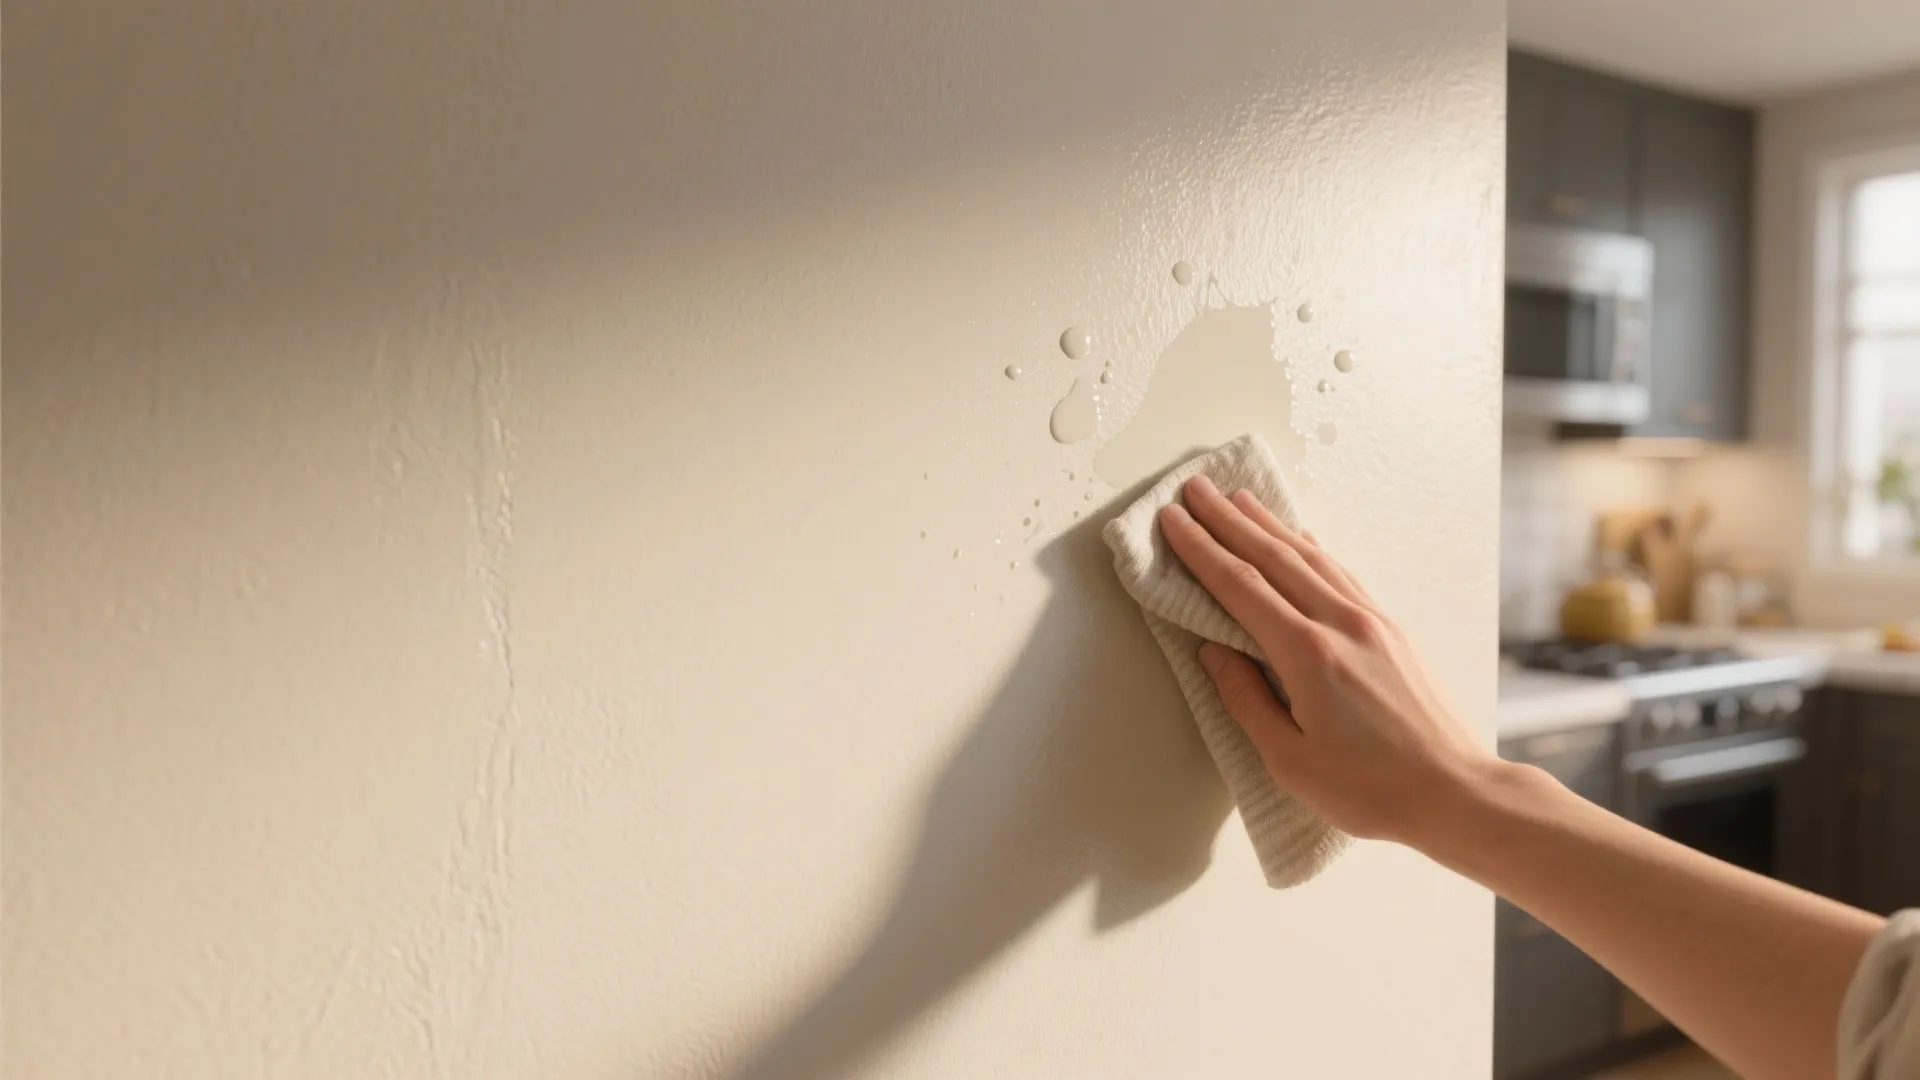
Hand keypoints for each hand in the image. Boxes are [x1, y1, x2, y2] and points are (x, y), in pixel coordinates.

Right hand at [1158, 475, 1495, 845]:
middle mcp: (1340, 623)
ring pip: (1310, 557)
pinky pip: (1341, 573)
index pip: (1240, 587)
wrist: (1454, 791)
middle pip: (1272, 557)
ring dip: (1269, 525)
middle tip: (1195, 489)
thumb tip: (1213, 653)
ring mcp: (1370, 621)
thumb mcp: (1290, 760)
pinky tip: (1300, 538)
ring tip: (1239, 499)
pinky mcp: (1390, 629)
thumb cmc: (1371, 788)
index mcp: (1307, 654)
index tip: (1173, 521)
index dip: (1201, 550)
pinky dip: (1311, 549)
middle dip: (1227, 520)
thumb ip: (1246, 700)